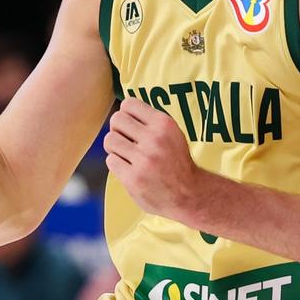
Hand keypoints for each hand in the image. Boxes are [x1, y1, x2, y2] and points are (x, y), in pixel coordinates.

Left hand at [103, 99, 199, 220]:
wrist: (189, 195)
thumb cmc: (177, 162)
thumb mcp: (172, 134)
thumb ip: (151, 122)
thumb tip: (122, 110)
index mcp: (164, 124)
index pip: (129, 104)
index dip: (126, 114)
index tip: (130, 124)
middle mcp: (154, 139)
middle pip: (116, 119)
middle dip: (117, 129)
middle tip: (125, 140)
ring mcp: (143, 160)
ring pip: (110, 140)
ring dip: (115, 147)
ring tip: (126, 155)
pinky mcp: (133, 178)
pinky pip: (111, 160)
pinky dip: (117, 164)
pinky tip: (129, 169)